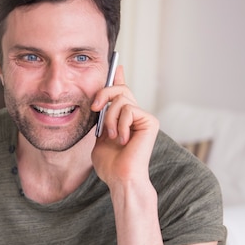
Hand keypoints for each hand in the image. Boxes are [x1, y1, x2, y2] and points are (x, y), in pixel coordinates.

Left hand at [91, 65, 158, 187]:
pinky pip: (129, 109)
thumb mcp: (99, 138)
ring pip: (121, 99)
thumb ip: (101, 121)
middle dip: (103, 94)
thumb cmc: (110, 165)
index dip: (118, 78)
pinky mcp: (150, 121)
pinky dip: (121, 124)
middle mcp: (136, 115)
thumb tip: (99, 104)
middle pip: (120, 89)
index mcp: (124, 119)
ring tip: (112, 135)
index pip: (122, 93)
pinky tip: (123, 139)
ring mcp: (144, 118)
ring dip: (110, 117)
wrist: (120, 178)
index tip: (116, 66)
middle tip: (94, 108)